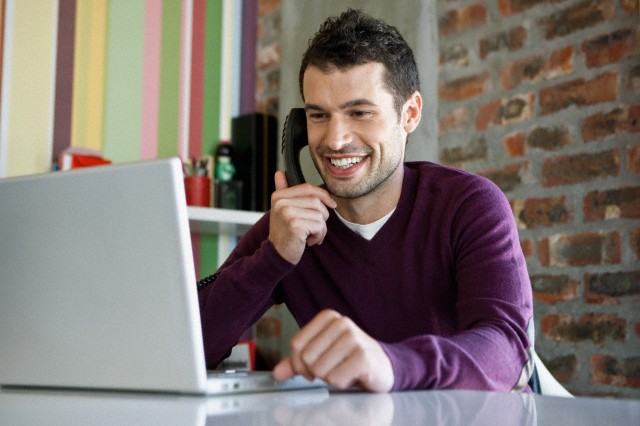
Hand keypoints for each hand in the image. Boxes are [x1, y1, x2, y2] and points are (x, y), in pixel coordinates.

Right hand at [269, 171, 336, 263]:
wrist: (276, 254)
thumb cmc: (284, 232)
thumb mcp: (281, 210)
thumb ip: (283, 190)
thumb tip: (280, 172)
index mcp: (279, 196)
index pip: (307, 188)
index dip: (323, 195)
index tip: (332, 204)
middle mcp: (281, 202)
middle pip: (316, 201)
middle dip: (322, 216)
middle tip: (314, 228)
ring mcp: (287, 213)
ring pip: (320, 214)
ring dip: (321, 228)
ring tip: (311, 235)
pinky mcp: (294, 225)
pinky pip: (319, 226)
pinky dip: (319, 236)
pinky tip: (309, 241)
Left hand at [272, 310, 393, 392]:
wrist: (382, 367)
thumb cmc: (349, 359)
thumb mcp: (322, 355)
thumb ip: (297, 362)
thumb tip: (277, 373)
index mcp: (328, 317)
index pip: (296, 345)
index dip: (299, 363)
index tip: (312, 367)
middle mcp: (342, 323)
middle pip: (307, 358)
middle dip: (315, 372)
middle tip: (332, 369)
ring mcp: (354, 338)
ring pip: (320, 369)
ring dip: (330, 378)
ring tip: (344, 370)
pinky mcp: (364, 357)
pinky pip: (335, 379)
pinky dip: (342, 383)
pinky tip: (353, 375)